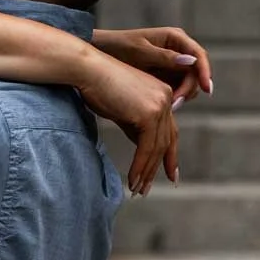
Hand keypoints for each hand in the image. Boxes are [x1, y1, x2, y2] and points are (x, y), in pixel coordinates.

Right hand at [76, 46, 178, 195]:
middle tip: (147, 188)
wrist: (88, 70)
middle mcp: (166, 98)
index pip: (169, 131)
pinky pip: (147, 148)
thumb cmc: (98, 86)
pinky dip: (139, 166)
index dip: (169, 155)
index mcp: (162, 94)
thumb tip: (143, 149)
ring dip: (145, 171)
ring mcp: (159, 105)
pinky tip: (132, 180)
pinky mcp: (149, 114)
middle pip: (165, 141)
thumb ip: (136, 126)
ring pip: (156, 147)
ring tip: (136, 189)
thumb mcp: (122, 109)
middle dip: (157, 167)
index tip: (171, 173)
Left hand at [91, 27, 213, 108]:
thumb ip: (164, 57)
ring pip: (188, 84)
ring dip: (182, 96)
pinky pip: (177, 89)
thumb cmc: (118, 47)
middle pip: (195, 73)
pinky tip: (163, 106)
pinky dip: (173, 98)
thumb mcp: (140, 51)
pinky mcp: (166, 77)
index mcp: (175, 38)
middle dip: (188, 89)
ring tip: (168, 106)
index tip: (207, 89)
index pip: (199, 55)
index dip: (205, 72)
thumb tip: (191, 60)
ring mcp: (173, 64)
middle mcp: (178, 50)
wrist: (100, 54)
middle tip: (175, 104)